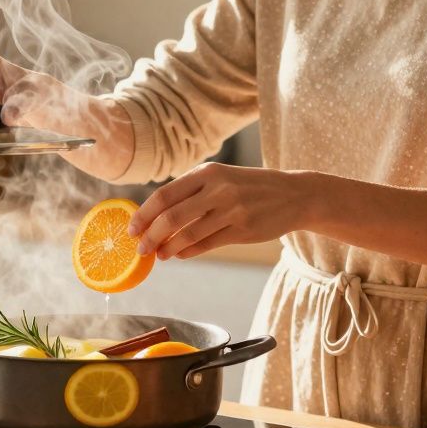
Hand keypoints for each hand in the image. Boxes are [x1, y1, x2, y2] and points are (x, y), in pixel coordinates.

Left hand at [128, 163, 315, 259]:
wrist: (294, 194)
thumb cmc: (250, 187)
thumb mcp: (221, 178)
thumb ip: (192, 193)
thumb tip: (156, 215)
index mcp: (207, 172)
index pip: (165, 195)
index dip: (144, 214)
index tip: (131, 228)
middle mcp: (217, 189)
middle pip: (171, 217)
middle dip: (150, 236)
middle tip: (140, 248)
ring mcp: (231, 210)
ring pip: (188, 234)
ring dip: (168, 248)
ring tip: (159, 255)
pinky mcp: (242, 230)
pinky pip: (206, 244)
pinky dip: (188, 252)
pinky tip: (180, 254)